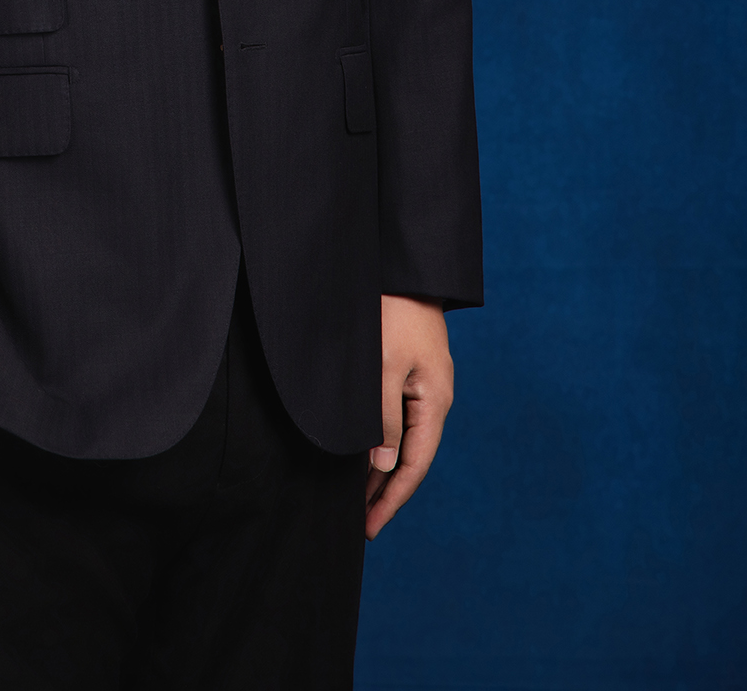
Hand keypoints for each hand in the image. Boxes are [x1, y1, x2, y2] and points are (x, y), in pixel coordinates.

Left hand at [365, 295, 453, 539]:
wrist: (404, 267)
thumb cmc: (392, 312)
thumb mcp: (383, 368)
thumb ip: (383, 418)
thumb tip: (384, 464)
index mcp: (436, 400)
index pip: (415, 463)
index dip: (392, 498)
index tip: (370, 527)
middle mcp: (435, 397)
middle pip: (412, 456)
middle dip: (387, 490)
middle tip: (360, 522)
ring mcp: (424, 383)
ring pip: (404, 438)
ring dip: (382, 466)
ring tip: (357, 496)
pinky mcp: (411, 369)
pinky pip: (398, 417)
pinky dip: (382, 440)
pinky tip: (365, 450)